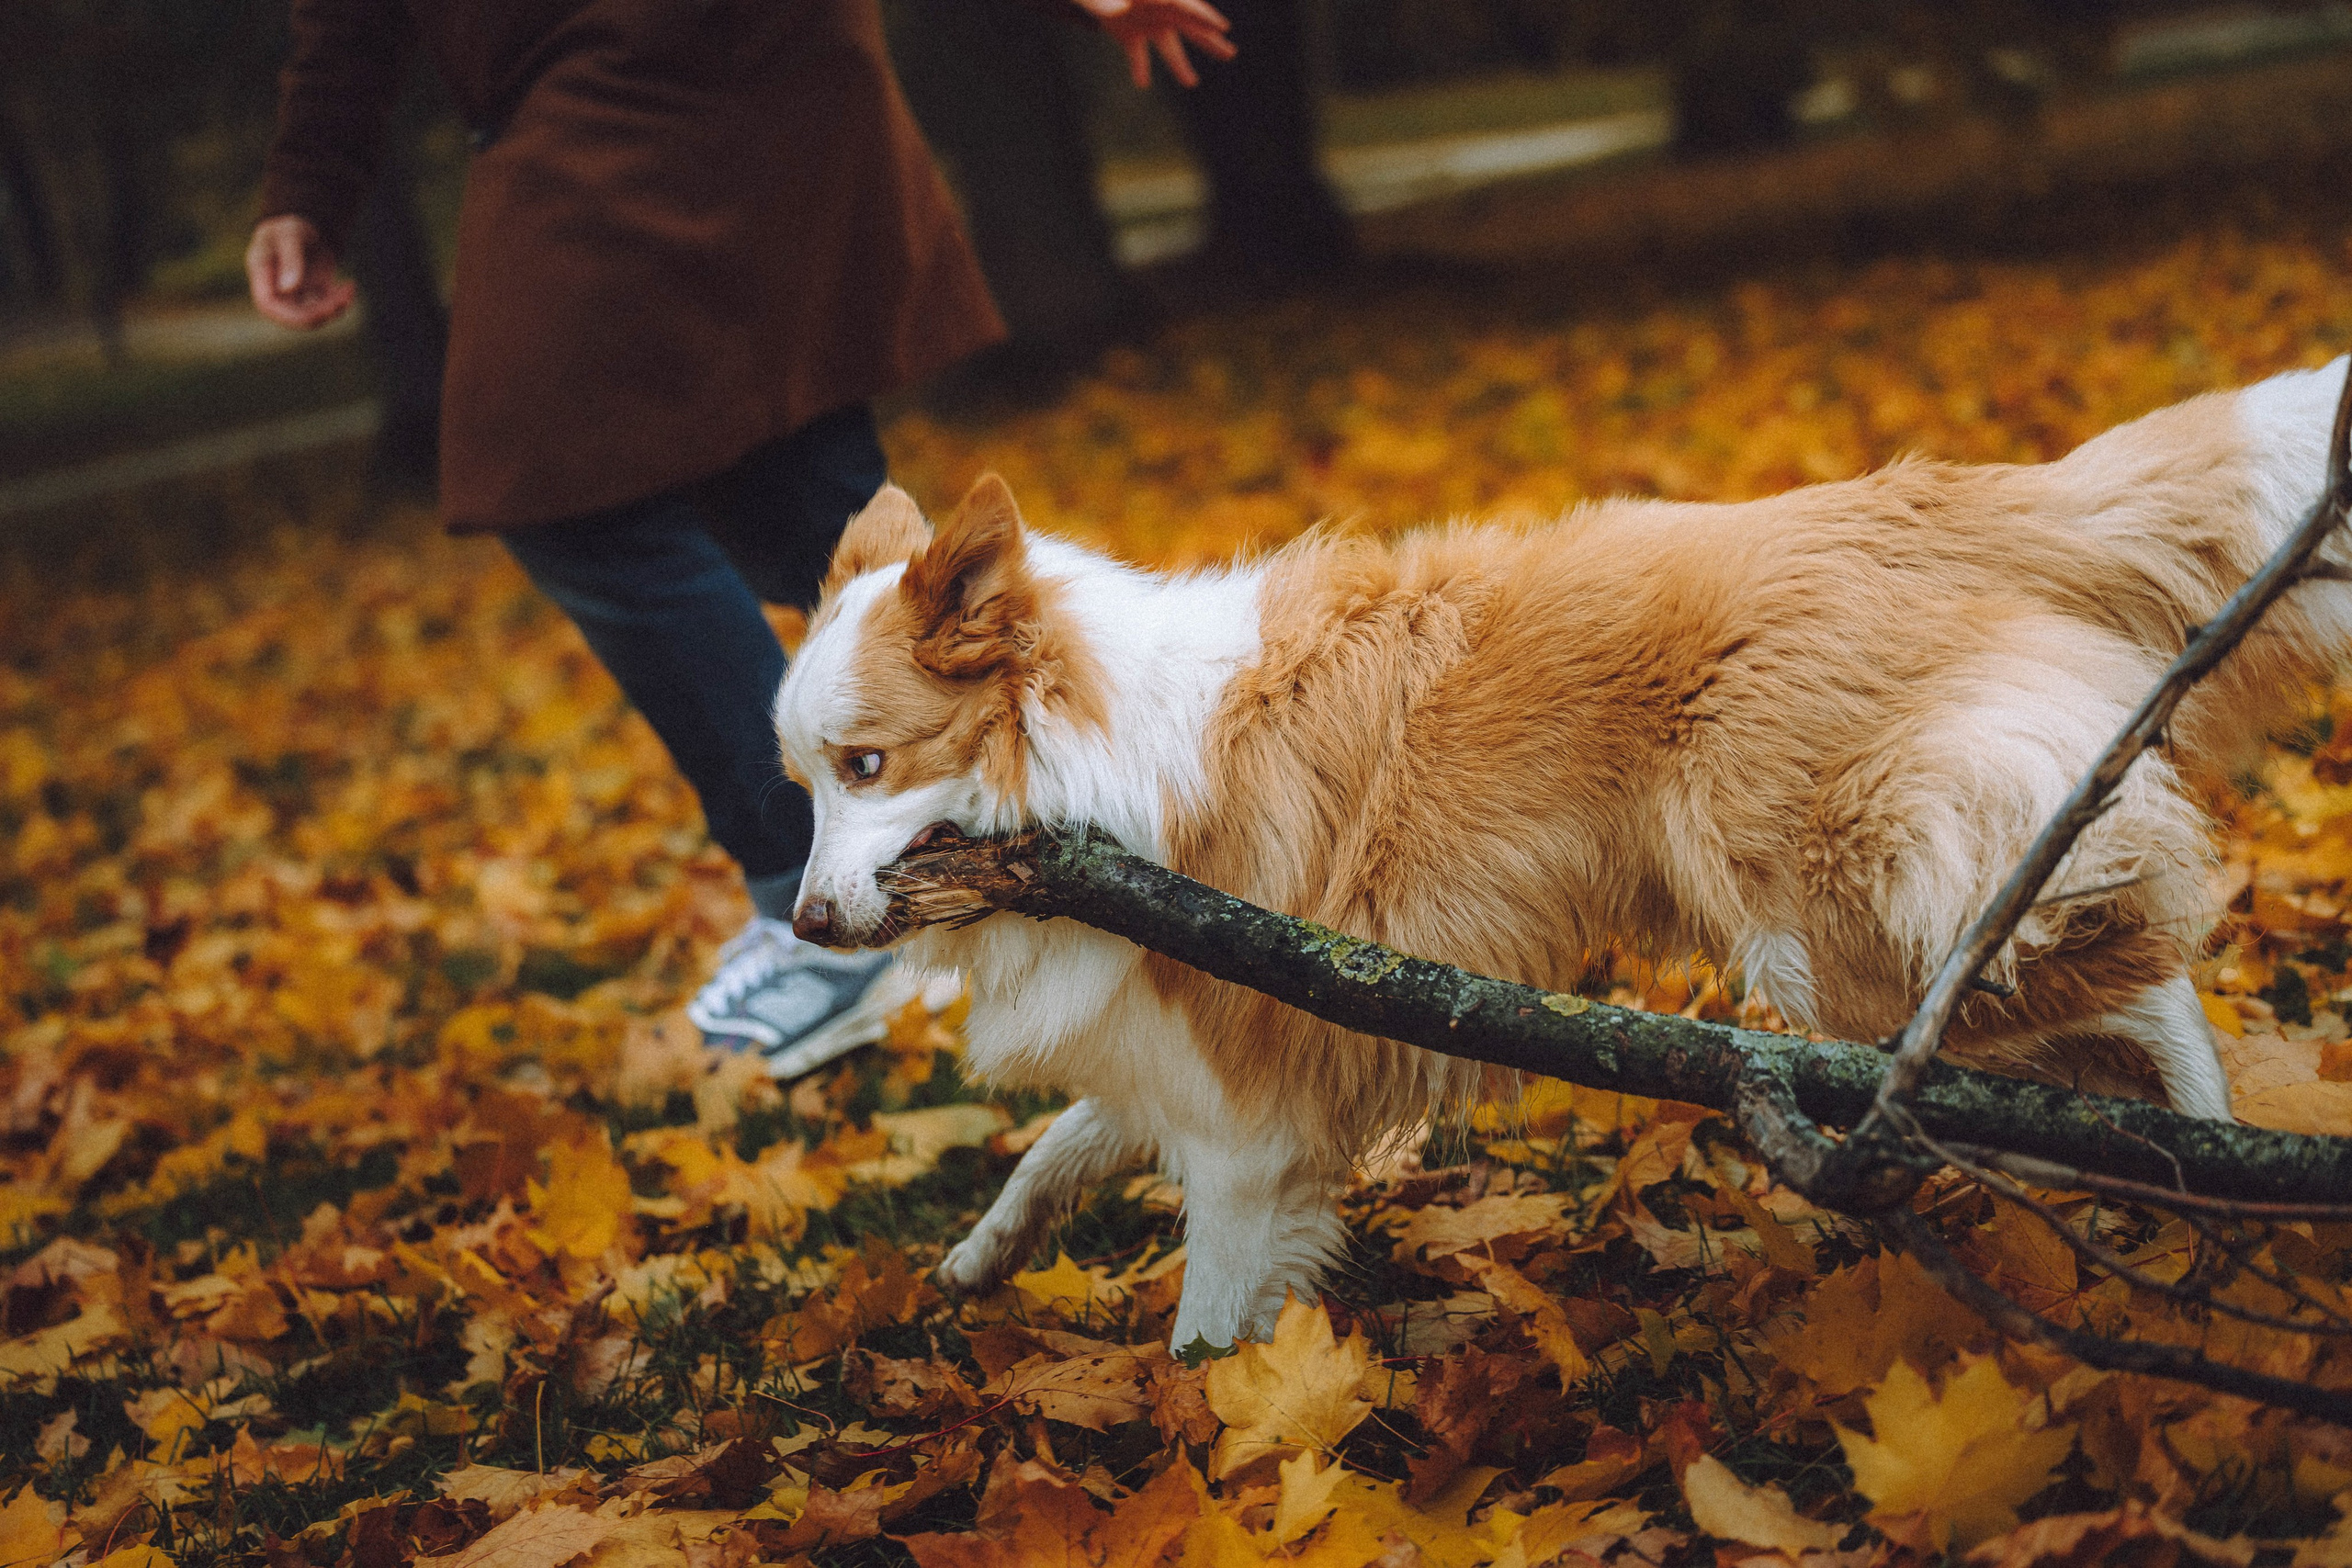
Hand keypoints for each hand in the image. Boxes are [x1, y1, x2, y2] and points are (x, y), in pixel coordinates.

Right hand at [246, 214, 356, 329]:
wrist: (303, 225)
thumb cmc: (289, 226)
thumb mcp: (290, 236)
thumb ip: (290, 259)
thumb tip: (287, 289)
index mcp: (262, 276)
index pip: (268, 305)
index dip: (289, 314)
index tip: (317, 308)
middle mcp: (276, 290)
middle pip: (293, 316)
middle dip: (319, 313)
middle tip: (341, 300)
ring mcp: (294, 296)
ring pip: (312, 315)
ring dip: (333, 308)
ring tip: (349, 287)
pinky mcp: (311, 296)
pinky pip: (324, 308)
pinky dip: (339, 301)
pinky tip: (349, 286)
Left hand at [1073, 0, 1234, 88]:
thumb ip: (1119, 2)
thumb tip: (1119, 11)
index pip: (1187, 7)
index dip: (1204, 17)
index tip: (1222, 27)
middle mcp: (1159, 11)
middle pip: (1189, 28)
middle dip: (1209, 40)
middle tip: (1230, 53)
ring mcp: (1146, 24)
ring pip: (1168, 48)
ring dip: (1179, 66)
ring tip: (1191, 83)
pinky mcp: (1129, 36)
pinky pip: (1138, 55)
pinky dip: (1140, 69)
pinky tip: (1142, 84)